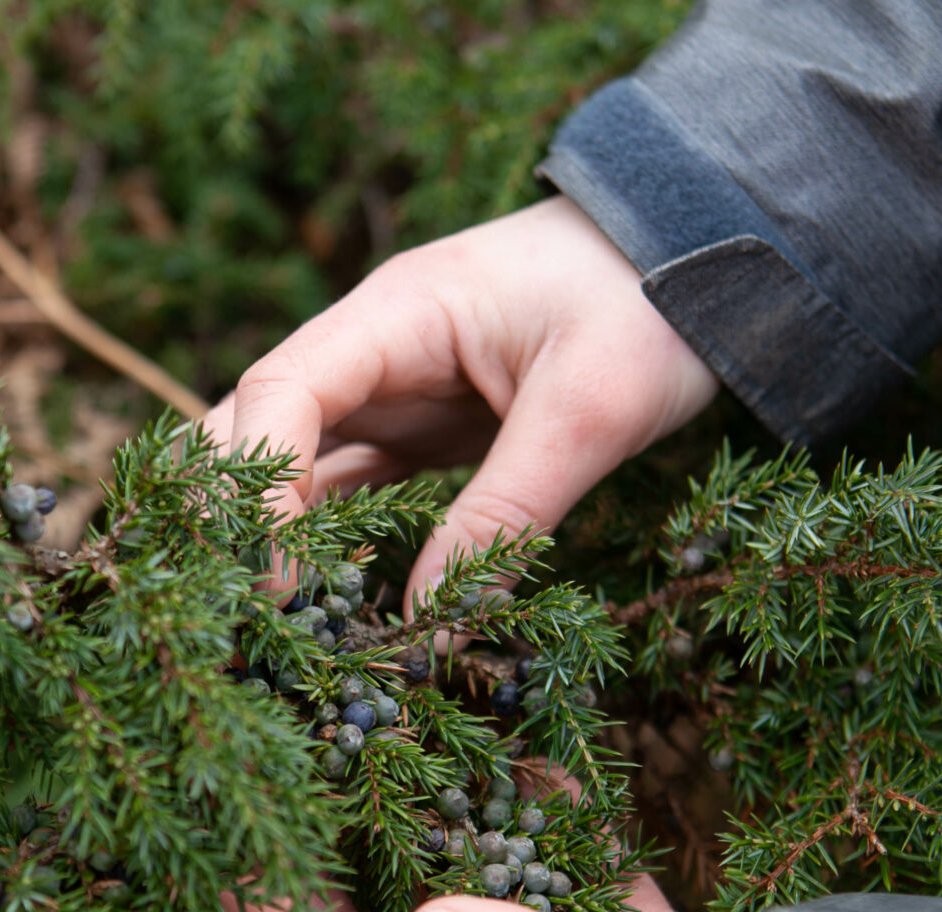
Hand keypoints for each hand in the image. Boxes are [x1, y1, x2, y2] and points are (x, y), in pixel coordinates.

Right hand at [206, 195, 717, 607]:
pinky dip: (324, 537)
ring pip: (290, 460)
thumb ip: (506, 518)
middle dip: (235, 511)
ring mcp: (390, 389)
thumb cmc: (649, 304)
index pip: (281, 392)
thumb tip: (430, 624)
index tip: (280, 580)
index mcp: (396, 313)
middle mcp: (372, 348)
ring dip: (271, 531)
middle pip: (256, 423)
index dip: (259, 485)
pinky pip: (345, 485)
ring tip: (272, 621)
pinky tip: (322, 599)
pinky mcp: (417, 427)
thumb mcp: (590, 413)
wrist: (706, 257)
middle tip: (250, 612)